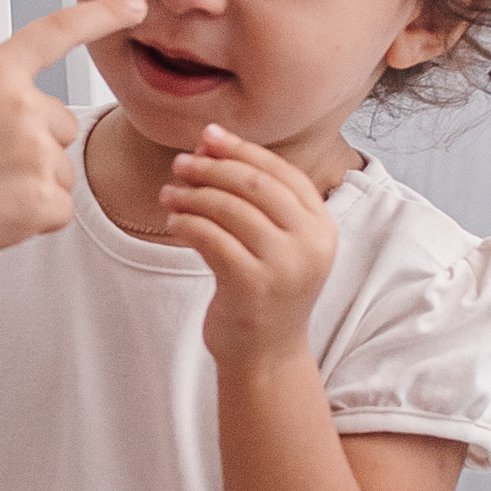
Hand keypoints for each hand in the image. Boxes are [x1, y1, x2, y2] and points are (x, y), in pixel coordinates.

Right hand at [0, 0, 146, 274]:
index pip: (57, 33)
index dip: (102, 14)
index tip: (138, 4)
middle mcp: (23, 106)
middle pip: (62, 124)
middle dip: (35, 145)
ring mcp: (37, 155)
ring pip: (61, 171)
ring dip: (33, 185)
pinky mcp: (44, 202)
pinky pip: (60, 209)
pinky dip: (35, 218)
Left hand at [159, 125, 339, 367]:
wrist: (266, 355)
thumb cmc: (266, 290)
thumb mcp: (278, 242)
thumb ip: (258, 199)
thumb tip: (210, 142)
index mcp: (323, 226)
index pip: (282, 172)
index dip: (242, 149)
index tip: (207, 136)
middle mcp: (310, 243)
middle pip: (255, 185)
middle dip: (213, 167)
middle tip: (180, 163)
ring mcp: (284, 266)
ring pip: (229, 208)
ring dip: (192, 194)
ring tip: (168, 193)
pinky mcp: (252, 286)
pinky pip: (211, 238)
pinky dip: (186, 223)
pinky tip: (173, 222)